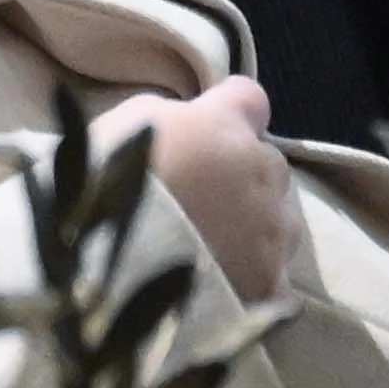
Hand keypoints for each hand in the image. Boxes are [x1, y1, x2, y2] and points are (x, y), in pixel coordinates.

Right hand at [85, 76, 297, 302]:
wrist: (110, 265)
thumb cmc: (108, 180)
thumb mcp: (127, 122)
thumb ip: (170, 117)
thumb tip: (186, 126)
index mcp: (226, 126)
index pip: (249, 100)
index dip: (230, 112)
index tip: (209, 127)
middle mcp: (263, 171)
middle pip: (268, 164)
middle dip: (241, 176)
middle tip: (199, 198)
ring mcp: (272, 232)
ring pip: (280, 222)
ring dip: (255, 227)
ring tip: (211, 249)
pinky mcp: (269, 284)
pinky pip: (275, 278)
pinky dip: (255, 280)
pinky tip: (227, 286)